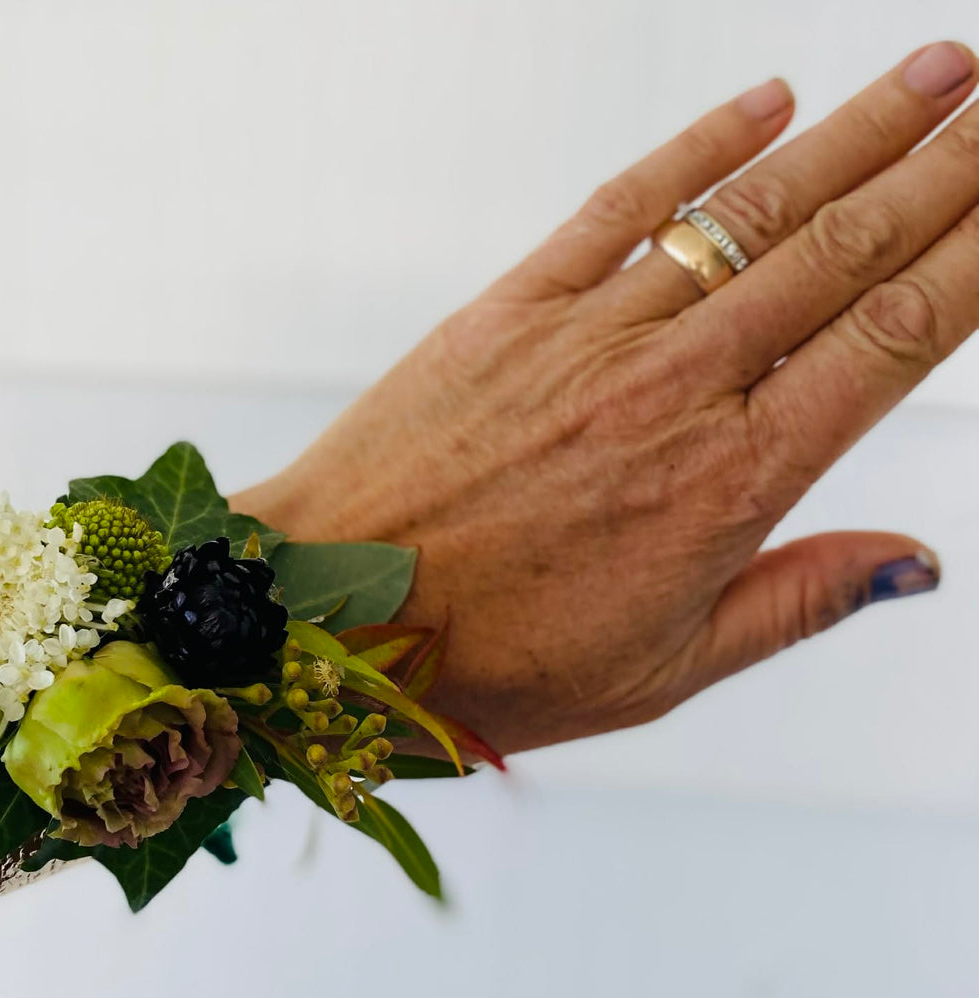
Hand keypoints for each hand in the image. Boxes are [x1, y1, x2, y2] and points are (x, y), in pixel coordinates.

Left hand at [236, 43, 977, 754]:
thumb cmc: (493, 659)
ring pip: (748, 214)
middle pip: (845, 252)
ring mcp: (591, 339)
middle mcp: (676, 393)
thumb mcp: (663, 671)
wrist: (335, 617)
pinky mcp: (511, 309)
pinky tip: (768, 100)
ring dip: (855, 133)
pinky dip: (699, 146)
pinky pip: (620, 206)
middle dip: (948, 166)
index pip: (895, 341)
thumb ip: (795, 604)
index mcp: (731, 487)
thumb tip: (919, 562)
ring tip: (939, 72)